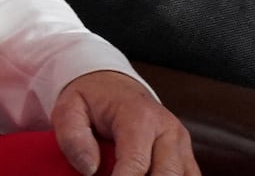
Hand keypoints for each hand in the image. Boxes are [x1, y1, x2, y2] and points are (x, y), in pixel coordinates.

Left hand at [51, 71, 198, 175]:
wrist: (113, 87)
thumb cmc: (91, 99)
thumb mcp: (68, 108)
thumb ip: (73, 137)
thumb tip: (89, 168)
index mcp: (139, 116)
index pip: (136, 163)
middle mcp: (167, 130)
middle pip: (166, 175)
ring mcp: (180, 144)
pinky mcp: (185, 157)